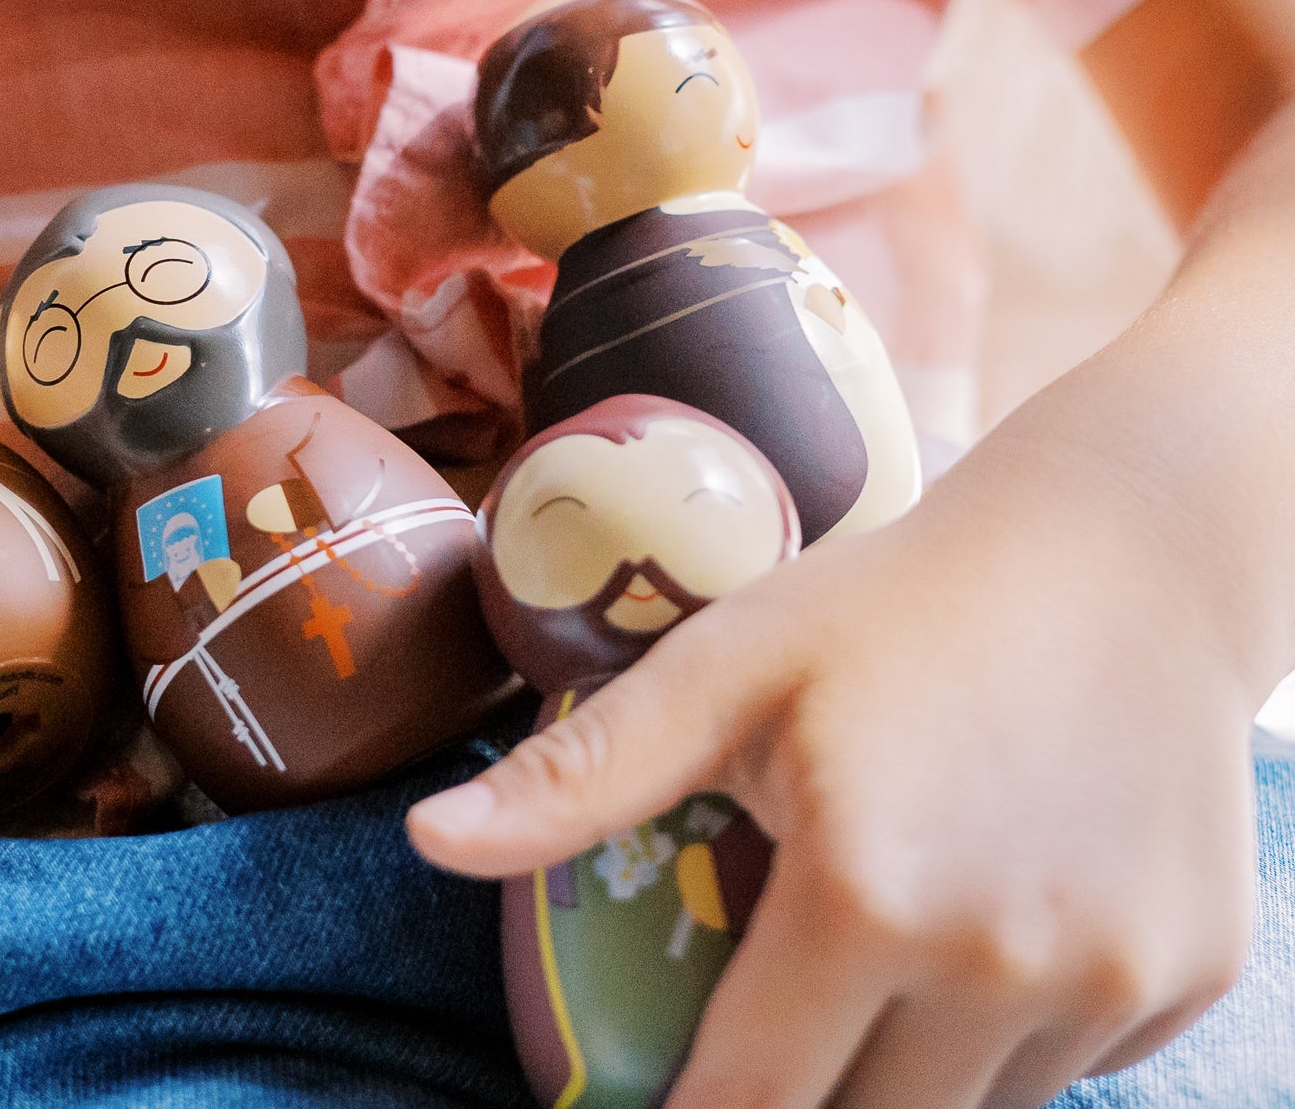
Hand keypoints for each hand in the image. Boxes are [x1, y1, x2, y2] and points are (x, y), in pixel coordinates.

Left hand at [407, 416, 1260, 1107]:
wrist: (1118, 557)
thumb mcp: (726, 668)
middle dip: (801, 1086)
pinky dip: (1011, 1028)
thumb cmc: (893, 602)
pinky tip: (994, 908)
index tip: (663, 1104)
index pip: (751, 1101)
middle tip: (774, 1003)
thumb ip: (583, 775)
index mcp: (866, 898)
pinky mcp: (1182, 982)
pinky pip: (1068, 1065)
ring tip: (888, 923)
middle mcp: (998, 968)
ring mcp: (1108, 987)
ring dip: (908, 1056)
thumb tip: (429, 842)